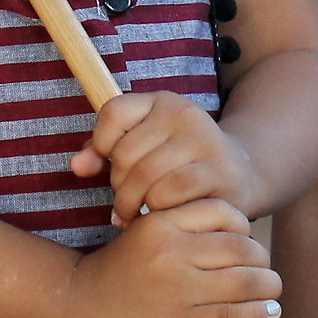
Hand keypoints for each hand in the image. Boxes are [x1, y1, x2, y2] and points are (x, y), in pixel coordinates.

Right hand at [55, 199, 281, 317]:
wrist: (80, 306)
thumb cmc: (119, 270)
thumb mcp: (145, 233)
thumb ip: (183, 231)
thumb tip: (237, 241)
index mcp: (162, 221)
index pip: (223, 212)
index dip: (245, 227)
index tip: (247, 241)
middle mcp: (172, 250)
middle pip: (241, 247)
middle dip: (262, 261)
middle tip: (265, 272)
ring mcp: (178, 288)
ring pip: (245, 282)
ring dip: (268, 288)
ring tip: (271, 293)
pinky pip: (233, 315)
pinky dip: (258, 314)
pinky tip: (266, 313)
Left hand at [72, 91, 258, 226]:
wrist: (240, 174)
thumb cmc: (178, 163)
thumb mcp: (143, 146)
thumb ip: (104, 152)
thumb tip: (77, 167)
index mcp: (161, 101)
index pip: (113, 113)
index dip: (101, 144)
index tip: (111, 164)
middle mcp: (184, 114)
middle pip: (126, 153)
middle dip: (118, 185)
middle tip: (125, 201)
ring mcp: (203, 141)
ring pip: (146, 175)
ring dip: (134, 203)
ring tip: (137, 212)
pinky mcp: (218, 172)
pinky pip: (171, 193)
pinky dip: (157, 209)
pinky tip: (159, 216)